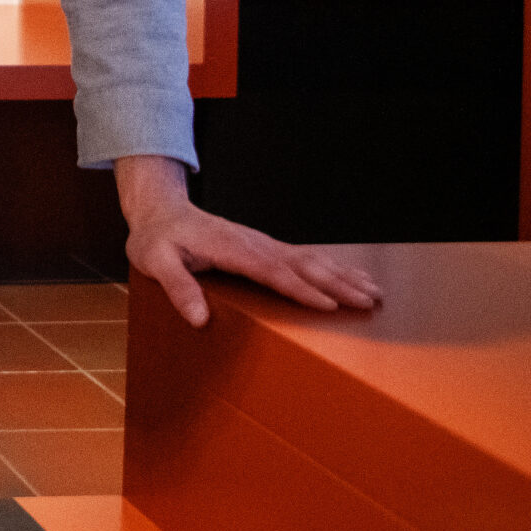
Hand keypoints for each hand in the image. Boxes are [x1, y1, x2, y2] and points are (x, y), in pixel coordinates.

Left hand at [117, 155, 380, 327]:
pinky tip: (353, 276)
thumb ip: (177, 287)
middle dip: (338, 283)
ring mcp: (262, 244)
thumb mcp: (155, 261)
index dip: (301, 289)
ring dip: (343, 275)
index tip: (330, 305)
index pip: (272, 271)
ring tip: (375, 291)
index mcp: (231, 248)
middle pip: (303, 264)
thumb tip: (199, 318)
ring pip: (311, 259)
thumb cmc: (156, 238)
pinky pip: (304, 257)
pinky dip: (333, 267)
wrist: (160, 211)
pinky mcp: (265, 247)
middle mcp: (253, 244)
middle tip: (370, 301)